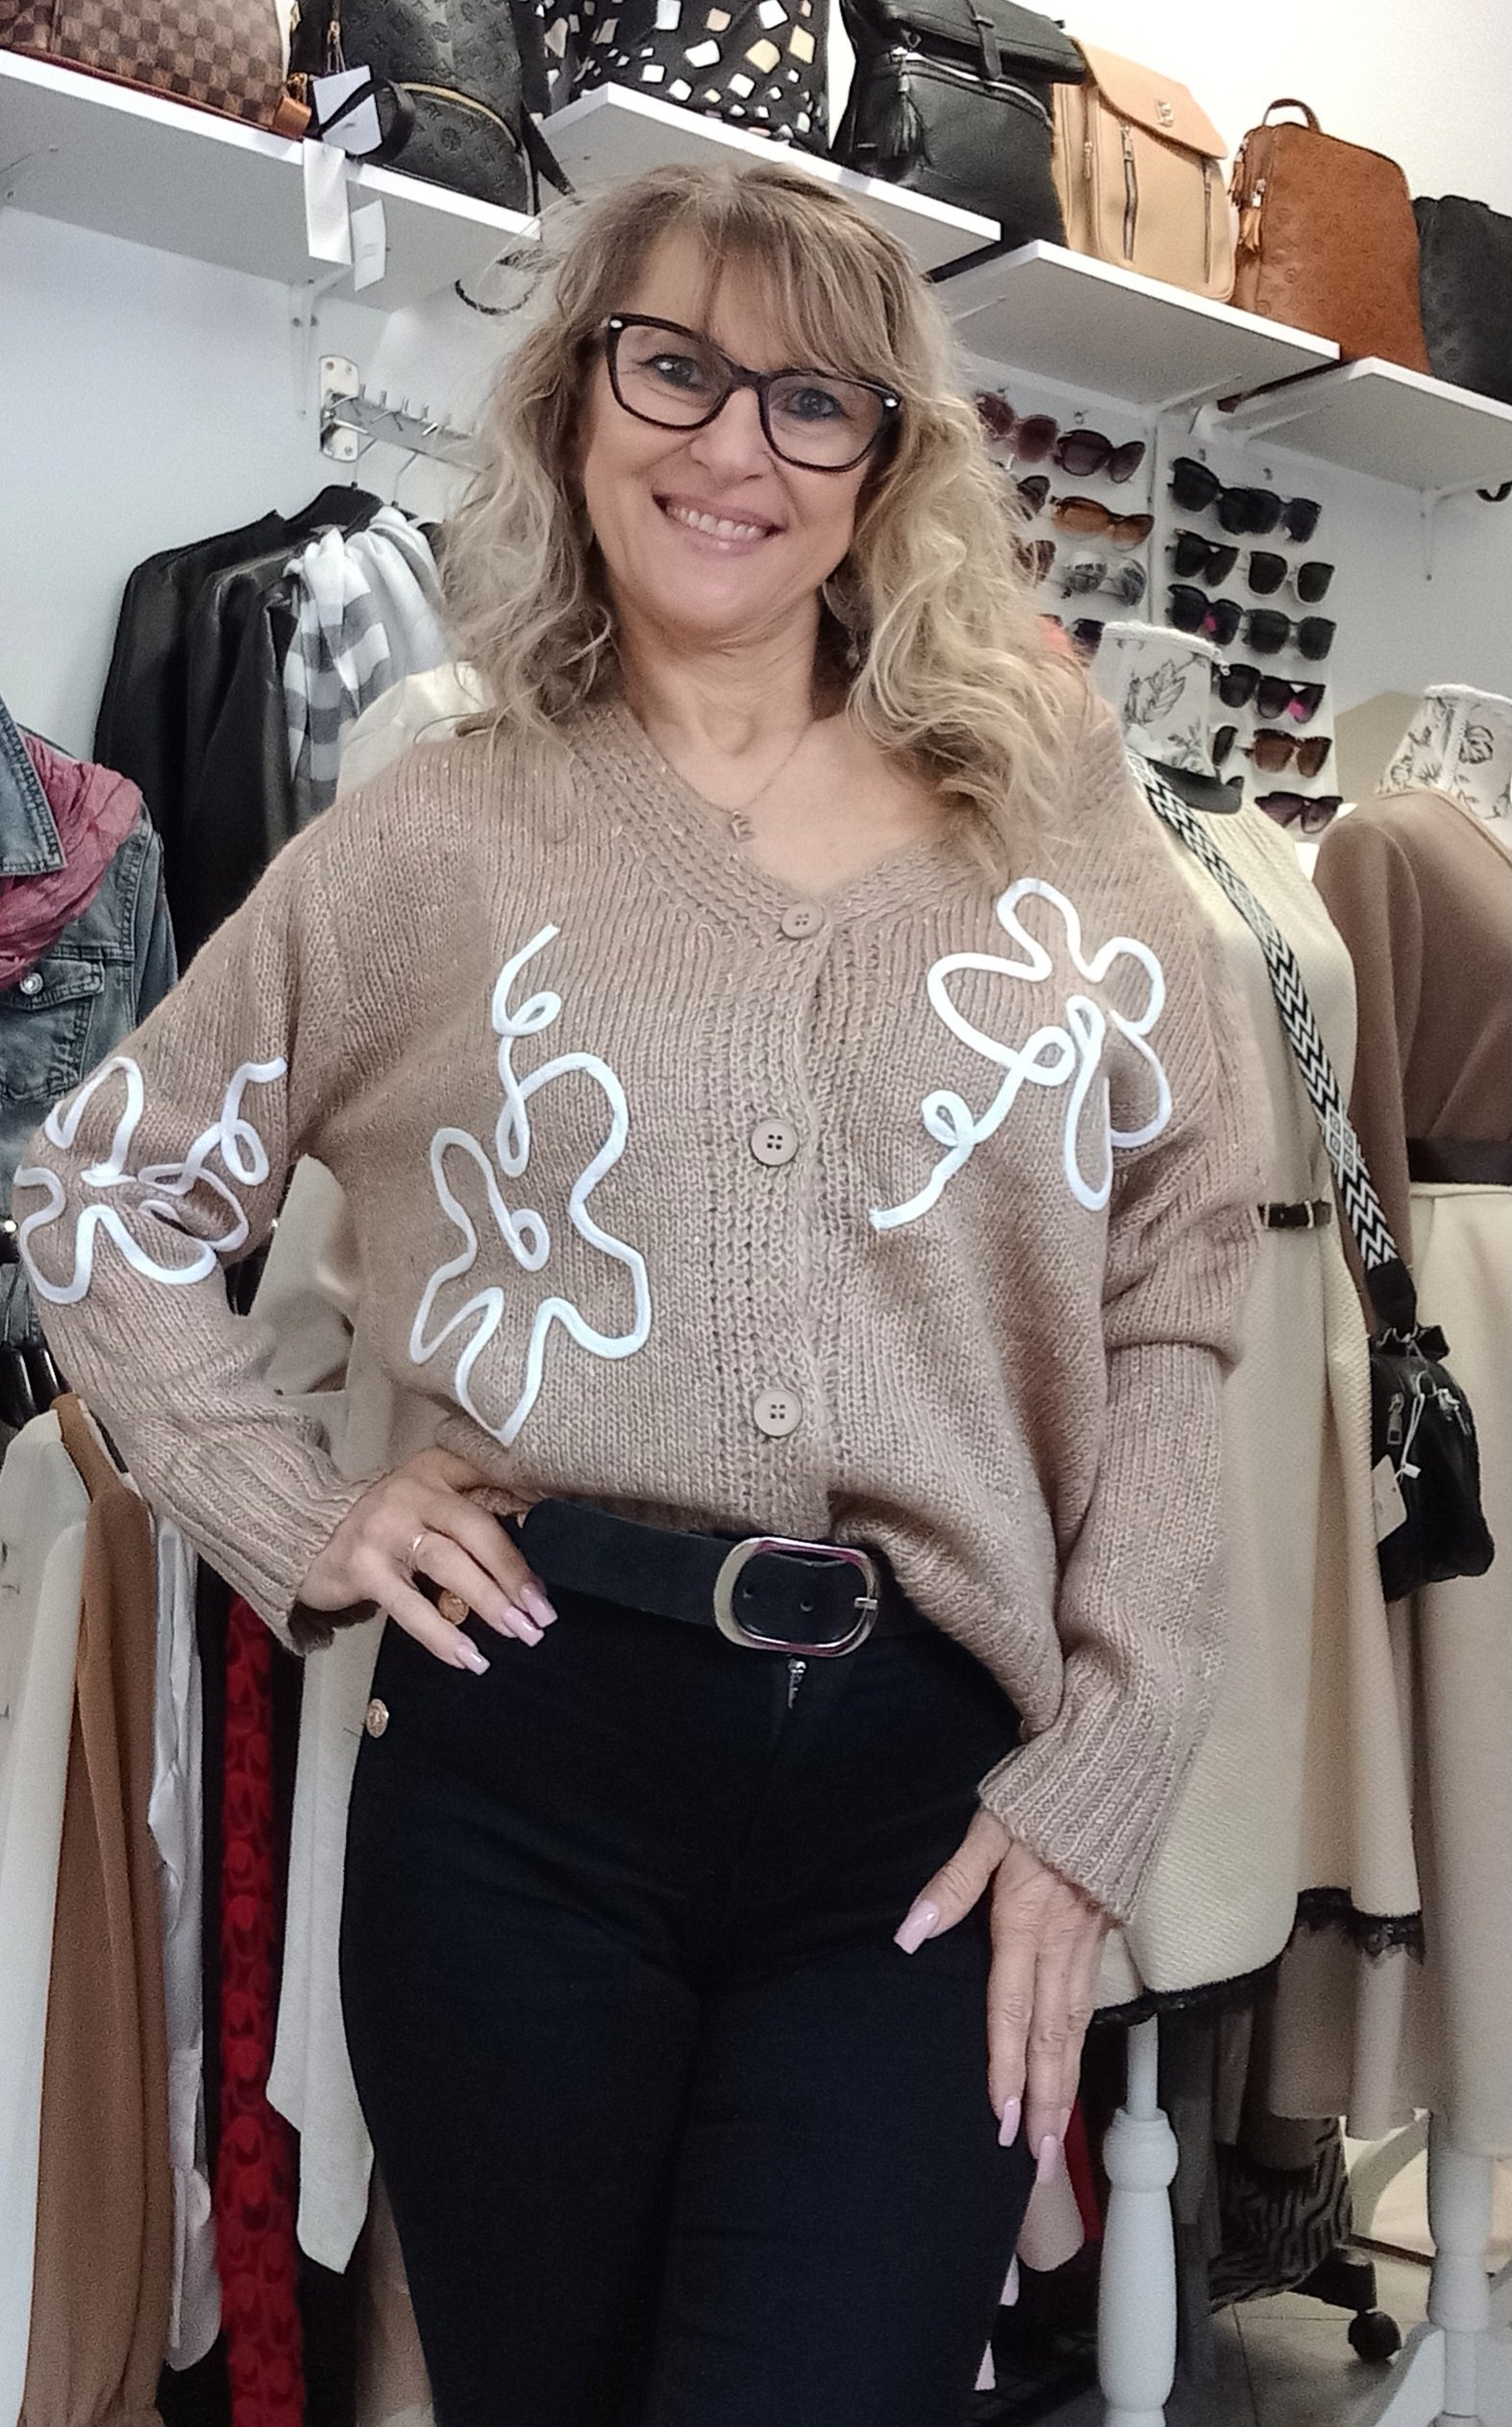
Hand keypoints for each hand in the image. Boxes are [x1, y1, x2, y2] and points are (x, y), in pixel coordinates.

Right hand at [298, 1447, 555, 1672]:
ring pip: (448, 1564)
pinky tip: (469, 1657)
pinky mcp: (363, 1566)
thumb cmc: (387, 1522)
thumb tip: (532, 1558)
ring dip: (489, 1602)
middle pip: (477, 1528)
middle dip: (515, 1572)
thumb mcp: (428, 1498)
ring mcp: (385, 1527)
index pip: (493, 1477)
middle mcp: (413, 1490)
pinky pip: (409, 1606)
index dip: (533, 1502)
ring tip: (520, 1633)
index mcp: (438, 1467)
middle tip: (544, 1612)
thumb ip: (472, 1510)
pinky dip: (442, 1635)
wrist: (307, 1532)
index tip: (570, 1531)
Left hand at [895, 1811, 1109, 2183]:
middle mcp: (1062, 1944)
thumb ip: (951, 1885)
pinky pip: (1088, 2006)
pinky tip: (1070, 2075)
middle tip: (1038, 2163)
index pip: (1012, 2008)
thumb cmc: (1040, 1798)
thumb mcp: (988, 1830)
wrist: (1113, 1768)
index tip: (1003, 2120)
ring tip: (1056, 2141)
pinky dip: (1078, 2048)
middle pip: (1051, 2035)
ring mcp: (1088, 1944)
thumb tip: (909, 1935)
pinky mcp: (1103, 1937)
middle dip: (1044, 2101)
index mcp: (1028, 1920)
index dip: (1006, 2066)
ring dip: (1065, 2086)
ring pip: (1075, 2027)